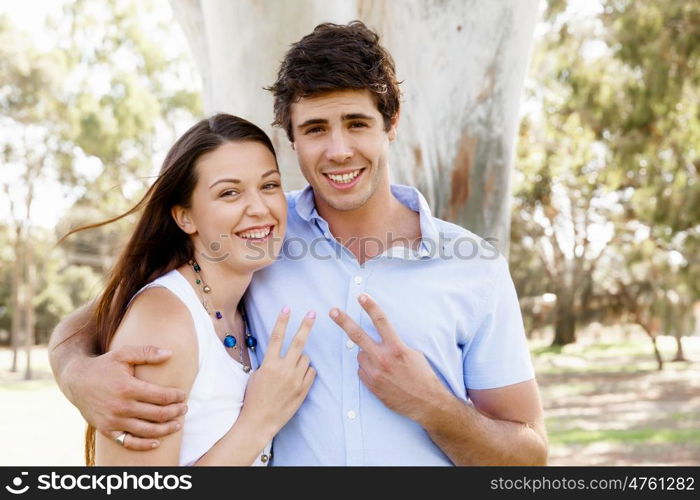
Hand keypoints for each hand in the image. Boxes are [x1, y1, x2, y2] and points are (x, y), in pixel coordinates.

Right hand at [65, 345, 187, 449]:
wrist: (76, 380)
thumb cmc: (104, 365)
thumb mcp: (124, 354)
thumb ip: (147, 352)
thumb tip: (170, 353)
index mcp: (128, 388)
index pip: (161, 396)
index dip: (176, 397)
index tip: (183, 395)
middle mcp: (121, 407)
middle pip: (158, 414)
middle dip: (176, 412)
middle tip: (184, 408)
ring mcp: (113, 421)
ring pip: (147, 431)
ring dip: (166, 429)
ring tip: (178, 424)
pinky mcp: (106, 430)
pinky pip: (128, 443)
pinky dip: (144, 444)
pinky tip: (157, 442)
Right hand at [240, 307, 315, 435]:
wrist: (259, 421)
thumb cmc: (254, 398)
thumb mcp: (257, 375)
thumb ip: (270, 362)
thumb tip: (280, 352)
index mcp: (269, 364)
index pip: (277, 337)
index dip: (282, 321)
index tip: (287, 308)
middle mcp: (284, 369)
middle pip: (298, 342)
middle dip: (306, 325)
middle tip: (312, 314)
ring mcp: (295, 379)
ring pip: (306, 358)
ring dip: (301, 359)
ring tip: (291, 371)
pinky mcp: (303, 389)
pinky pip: (311, 372)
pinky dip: (306, 372)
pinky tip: (297, 379)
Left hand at [330, 294, 451, 422]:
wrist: (425, 402)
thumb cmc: (421, 375)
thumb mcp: (412, 353)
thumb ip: (394, 344)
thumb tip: (380, 339)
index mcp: (397, 347)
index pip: (381, 321)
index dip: (371, 307)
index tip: (361, 297)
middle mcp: (383, 358)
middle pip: (358, 335)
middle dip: (343, 321)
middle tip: (333, 311)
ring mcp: (375, 372)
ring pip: (360, 355)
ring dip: (367, 355)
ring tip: (383, 365)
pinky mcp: (371, 384)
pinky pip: (362, 370)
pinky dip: (368, 369)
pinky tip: (381, 375)